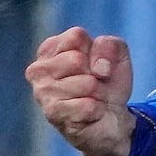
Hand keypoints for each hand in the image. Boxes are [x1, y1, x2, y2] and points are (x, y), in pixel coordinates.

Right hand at [28, 27, 137, 155]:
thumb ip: (110, 45)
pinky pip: (89, 105)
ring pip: (86, 83)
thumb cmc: (107, 83)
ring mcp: (42, 93)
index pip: (76, 36)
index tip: (96, 64)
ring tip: (92, 99)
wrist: (112, 119)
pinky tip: (90, 114)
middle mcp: (38, 69)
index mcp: (50, 48)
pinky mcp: (53, 114)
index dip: (97, 52)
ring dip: (98, 94)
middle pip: (77, 59)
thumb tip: (99, 68)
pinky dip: (97, 110)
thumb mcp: (116, 55)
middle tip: (95, 85)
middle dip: (97, 74)